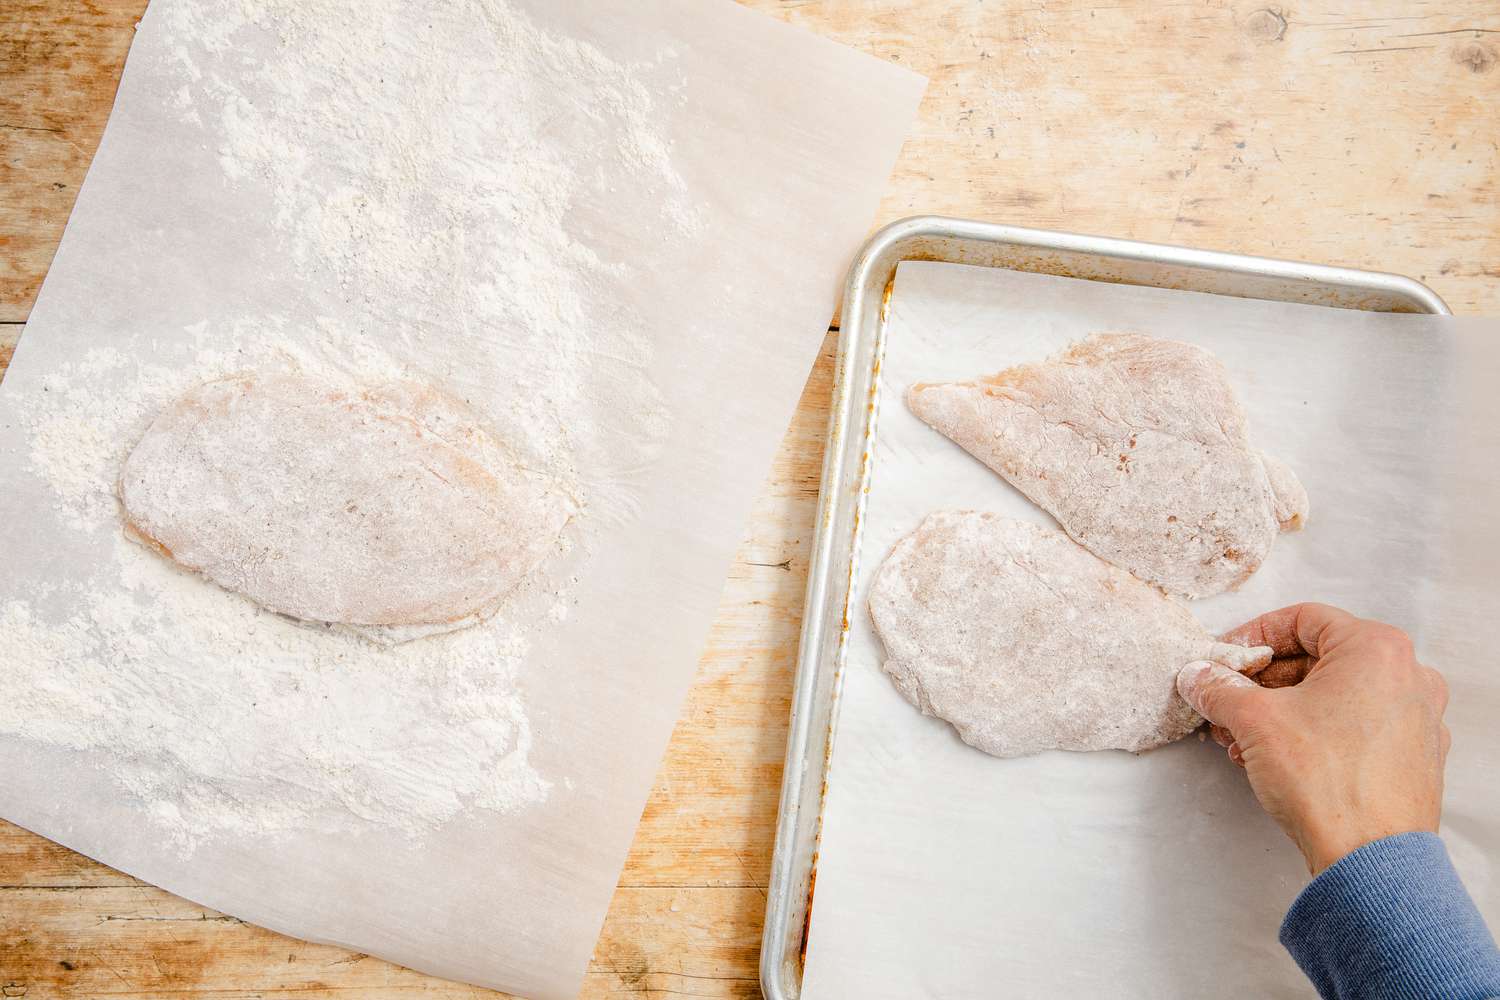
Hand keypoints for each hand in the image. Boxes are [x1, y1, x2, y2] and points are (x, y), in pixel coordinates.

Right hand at [1176, 603, 1449, 874]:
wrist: (1369, 860)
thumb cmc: (1326, 781)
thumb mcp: (1254, 720)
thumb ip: (1219, 687)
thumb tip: (1199, 675)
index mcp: (1376, 649)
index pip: (1303, 620)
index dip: (1254, 636)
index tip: (1225, 658)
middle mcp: (1408, 676)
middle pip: (1319, 659)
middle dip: (1263, 682)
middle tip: (1225, 700)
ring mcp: (1417, 718)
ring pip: (1335, 696)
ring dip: (1282, 710)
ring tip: (1242, 737)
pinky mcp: (1415, 757)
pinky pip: (1356, 726)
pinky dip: (1314, 732)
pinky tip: (1275, 758)